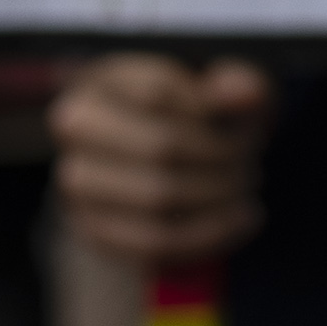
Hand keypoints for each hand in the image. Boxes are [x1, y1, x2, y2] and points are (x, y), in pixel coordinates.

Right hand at [50, 54, 272, 261]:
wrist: (152, 164)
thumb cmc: (193, 117)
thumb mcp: (219, 90)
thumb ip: (237, 84)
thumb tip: (247, 94)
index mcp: (100, 83)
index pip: (159, 93)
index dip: (213, 110)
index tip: (243, 119)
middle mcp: (75, 131)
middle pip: (161, 146)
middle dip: (223, 155)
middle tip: (251, 158)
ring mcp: (77, 185)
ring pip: (158, 197)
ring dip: (219, 196)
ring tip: (245, 187)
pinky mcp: (94, 230)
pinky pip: (154, 242)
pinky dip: (209, 235)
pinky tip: (239, 222)